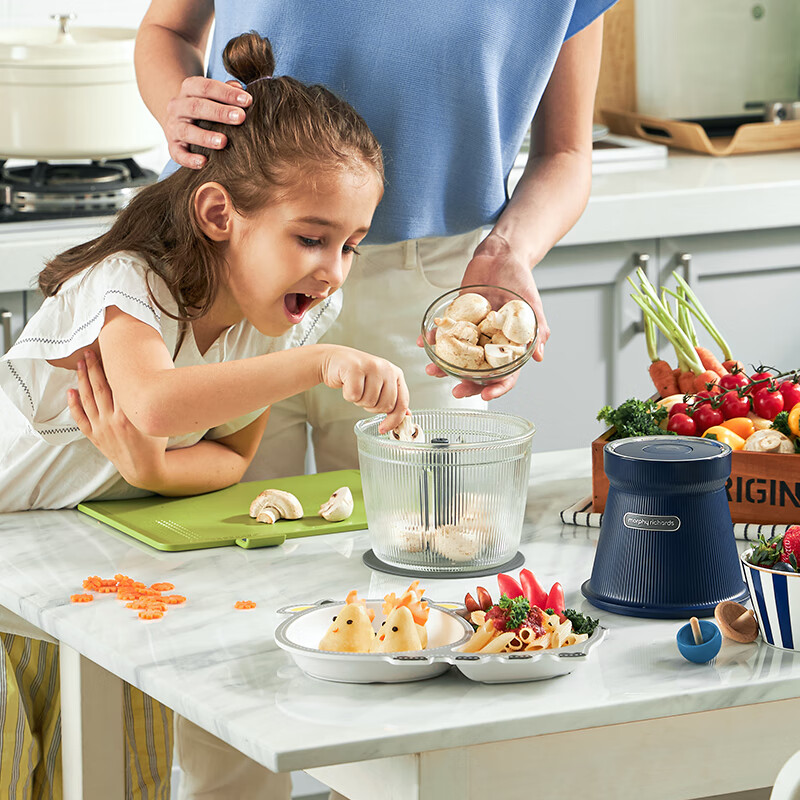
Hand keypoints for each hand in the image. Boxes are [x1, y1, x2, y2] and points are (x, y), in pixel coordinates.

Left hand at [67, 349, 168, 490]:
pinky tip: (71, 391)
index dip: (111, 368)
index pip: (116, 385)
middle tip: (89, 352)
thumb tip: (152, 382)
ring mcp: (101, 428)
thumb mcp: (157, 422)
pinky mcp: (95, 436)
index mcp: (128, 416)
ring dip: (82, 380)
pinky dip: (74, 404)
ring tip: (80, 364)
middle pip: (99, 388)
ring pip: (88, 399)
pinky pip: (80, 418)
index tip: (108, 353)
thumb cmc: (155, 444)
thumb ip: (150, 404)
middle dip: (93, 368)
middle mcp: (112, 420)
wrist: (144, 468)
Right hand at [164, 77, 251, 167]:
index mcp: (189, 89)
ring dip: (205, 136)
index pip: (206, 87)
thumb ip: (226, 90)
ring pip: (187, 131)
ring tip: (223, 142)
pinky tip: (203, 162)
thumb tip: (241, 87)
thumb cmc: (205, 107)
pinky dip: (189, 159)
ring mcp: (173, 127)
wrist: (178, 120)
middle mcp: (178, 106)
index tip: (248, 101)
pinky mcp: (173, 147)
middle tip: (240, 117)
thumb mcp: (212, 95)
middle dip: (220, 112)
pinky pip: (178, 154)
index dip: (227, 93)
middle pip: (196, 107)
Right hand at [320, 346, 409, 433]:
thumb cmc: (356, 374)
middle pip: (385, 405)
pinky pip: (354, 395)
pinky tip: (347, 384)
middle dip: (372, 408)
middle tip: (364, 396)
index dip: (394, 419)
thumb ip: (393, 398)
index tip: (383, 428)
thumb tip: (406, 415)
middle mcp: (386, 369)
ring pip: (369, 402)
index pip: (402, 402)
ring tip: (355, 387)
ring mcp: (372, 367)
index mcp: (395, 373)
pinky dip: (348, 395)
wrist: (335, 360)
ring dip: (359, 400)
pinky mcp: (355, 368)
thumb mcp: (379, 384)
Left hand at [419, 232, 549, 400]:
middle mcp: (491, 343)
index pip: (506, 374)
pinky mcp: (459, 319)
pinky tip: (424, 342)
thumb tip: (538, 356)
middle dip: (467, 384)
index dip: (497, 387)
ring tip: (433, 369)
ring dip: (445, 366)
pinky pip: (446, 333)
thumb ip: (536, 331)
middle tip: (456, 390)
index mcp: (510, 345)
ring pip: (459, 357)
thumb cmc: (520, 279)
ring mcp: (474, 332)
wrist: (501, 255)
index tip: (485, 395)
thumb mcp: (532, 305)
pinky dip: (435, 339)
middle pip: (480, 372)